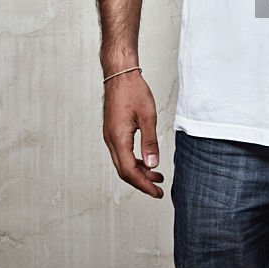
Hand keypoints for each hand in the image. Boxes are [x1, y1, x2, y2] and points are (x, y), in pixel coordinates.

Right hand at [102, 71, 163, 197]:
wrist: (120, 75)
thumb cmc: (133, 91)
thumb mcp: (148, 116)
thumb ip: (150, 142)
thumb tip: (153, 165)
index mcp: (118, 139)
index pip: (130, 171)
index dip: (143, 184)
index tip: (156, 192)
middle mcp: (110, 140)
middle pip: (124, 171)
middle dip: (142, 182)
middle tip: (158, 189)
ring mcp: (110, 136)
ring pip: (123, 163)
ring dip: (139, 172)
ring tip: (156, 176)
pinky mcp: (113, 132)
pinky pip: (122, 153)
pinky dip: (134, 161)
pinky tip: (146, 161)